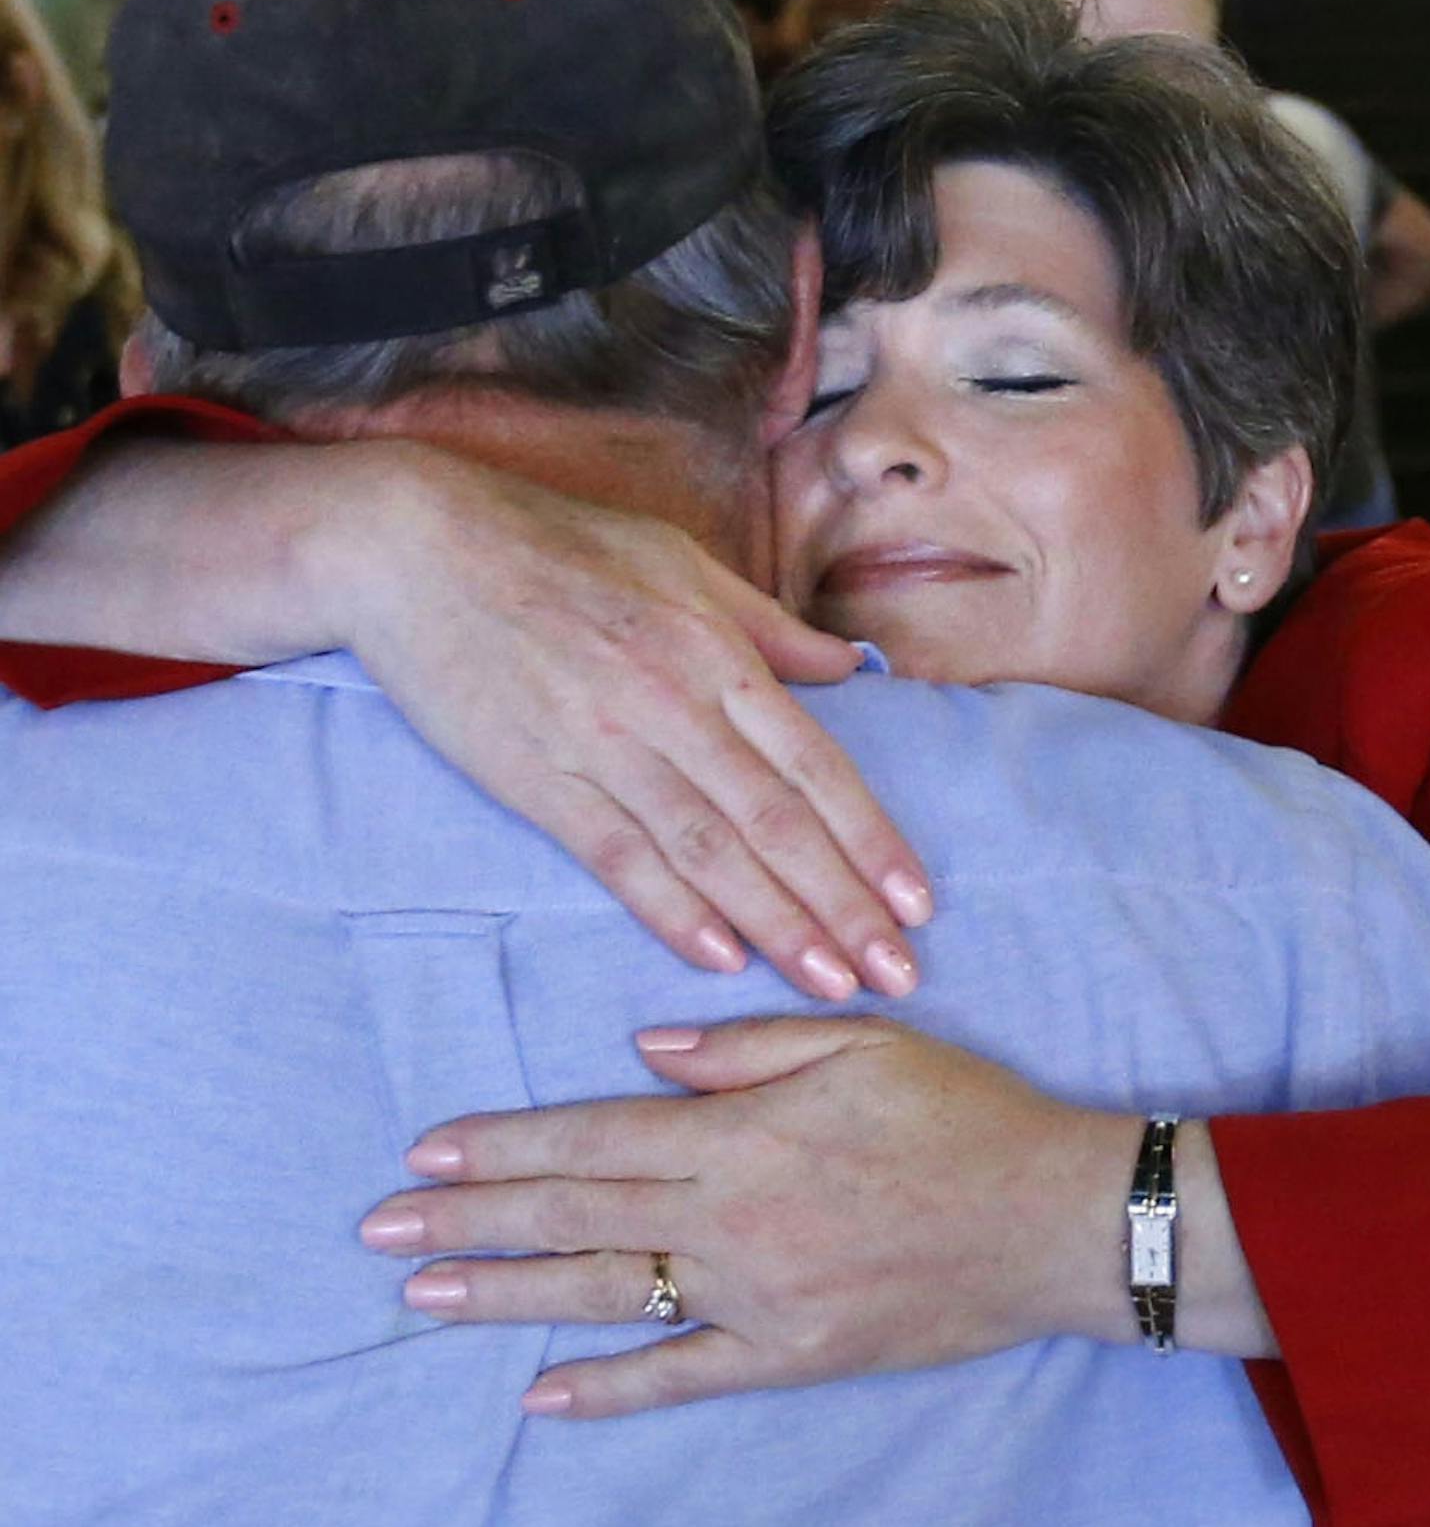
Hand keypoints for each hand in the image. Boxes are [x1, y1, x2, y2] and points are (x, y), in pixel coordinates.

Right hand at [322, 451, 932, 999]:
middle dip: (844, 905)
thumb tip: (850, 669)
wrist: (414, 545)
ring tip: (830, 983)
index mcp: (716, 651)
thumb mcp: (679, 560)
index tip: (917, 903)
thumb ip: (768, 627)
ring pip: (708, 851)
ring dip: (776, 924)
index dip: (872, 841)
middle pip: (777, 822)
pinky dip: (669, 909)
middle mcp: (672, 703)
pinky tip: (718, 957)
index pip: (817, 765)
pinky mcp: (536, 779)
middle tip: (897, 973)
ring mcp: (603, 745)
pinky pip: (616, 856)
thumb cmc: (557, 543)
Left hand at [358, 1018, 1146, 1415]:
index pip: (595, 1136)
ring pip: (607, 1293)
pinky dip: (609, 1389)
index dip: (504, 1145)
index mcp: (743, 1134)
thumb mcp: (864, 1045)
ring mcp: (756, 1295)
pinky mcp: (790, 1353)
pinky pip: (682, 1376)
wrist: (1052, 1221)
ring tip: (419, 1302)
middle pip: (577, 1213)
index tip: (425, 1152)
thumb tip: (642, 1057)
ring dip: (506, 1296)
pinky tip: (540, 1396)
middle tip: (378, 1233)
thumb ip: (748, 1048)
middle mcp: (732, 1218)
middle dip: (469, 1222)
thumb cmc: (963, 1118)